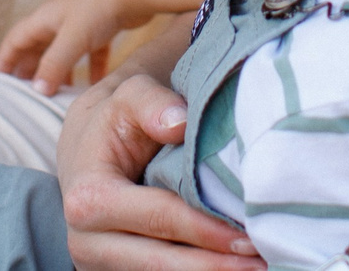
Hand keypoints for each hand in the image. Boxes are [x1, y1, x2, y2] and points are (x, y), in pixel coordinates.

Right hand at [0, 0, 210, 94]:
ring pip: (62, 52)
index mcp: (44, 18)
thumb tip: (38, 90)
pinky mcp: (102, 28)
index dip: (5, 60)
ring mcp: (80, 23)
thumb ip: (54, 65)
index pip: (16, 40)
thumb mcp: (72, 39)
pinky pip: (90, 53)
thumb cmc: (98, 9)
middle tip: (26, 94)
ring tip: (57, 94)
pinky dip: (89, 70)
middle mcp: (59, 19)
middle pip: (37, 47)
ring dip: (58, 71)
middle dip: (30, 69)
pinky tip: (94, 86)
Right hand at [56, 68, 261, 270]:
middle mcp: (87, 241)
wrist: (85, 147)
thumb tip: (180, 123)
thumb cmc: (114, 121)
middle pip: (162, 263)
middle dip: (216, 266)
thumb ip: (152, 103)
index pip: (159, 218)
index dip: (206, 229)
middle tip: (264, 262)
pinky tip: (229, 268)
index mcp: (88, 199)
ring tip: (257, 268)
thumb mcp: (127, 96)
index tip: (249, 235)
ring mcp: (97, 264)